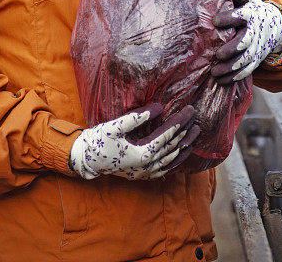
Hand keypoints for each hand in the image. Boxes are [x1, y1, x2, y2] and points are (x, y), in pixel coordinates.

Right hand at [69, 103, 199, 179]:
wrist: (86, 159)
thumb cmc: (98, 141)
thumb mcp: (115, 126)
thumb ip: (137, 117)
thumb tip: (159, 107)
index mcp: (142, 154)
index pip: (167, 135)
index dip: (180, 121)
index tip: (189, 110)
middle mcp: (147, 166)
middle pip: (173, 147)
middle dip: (185, 131)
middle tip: (195, 117)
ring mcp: (145, 173)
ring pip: (172, 160)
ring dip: (184, 146)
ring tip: (194, 134)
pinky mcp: (142, 174)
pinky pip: (165, 169)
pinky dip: (175, 160)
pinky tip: (180, 153)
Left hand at [210, 0, 281, 83]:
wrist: (274, 24)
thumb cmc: (252, 9)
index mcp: (251, 14)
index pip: (241, 15)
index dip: (229, 18)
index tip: (215, 20)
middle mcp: (255, 32)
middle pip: (245, 42)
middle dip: (232, 49)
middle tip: (217, 55)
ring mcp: (256, 47)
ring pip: (245, 60)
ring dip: (230, 68)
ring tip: (214, 73)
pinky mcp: (256, 59)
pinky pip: (247, 70)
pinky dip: (235, 77)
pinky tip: (221, 81)